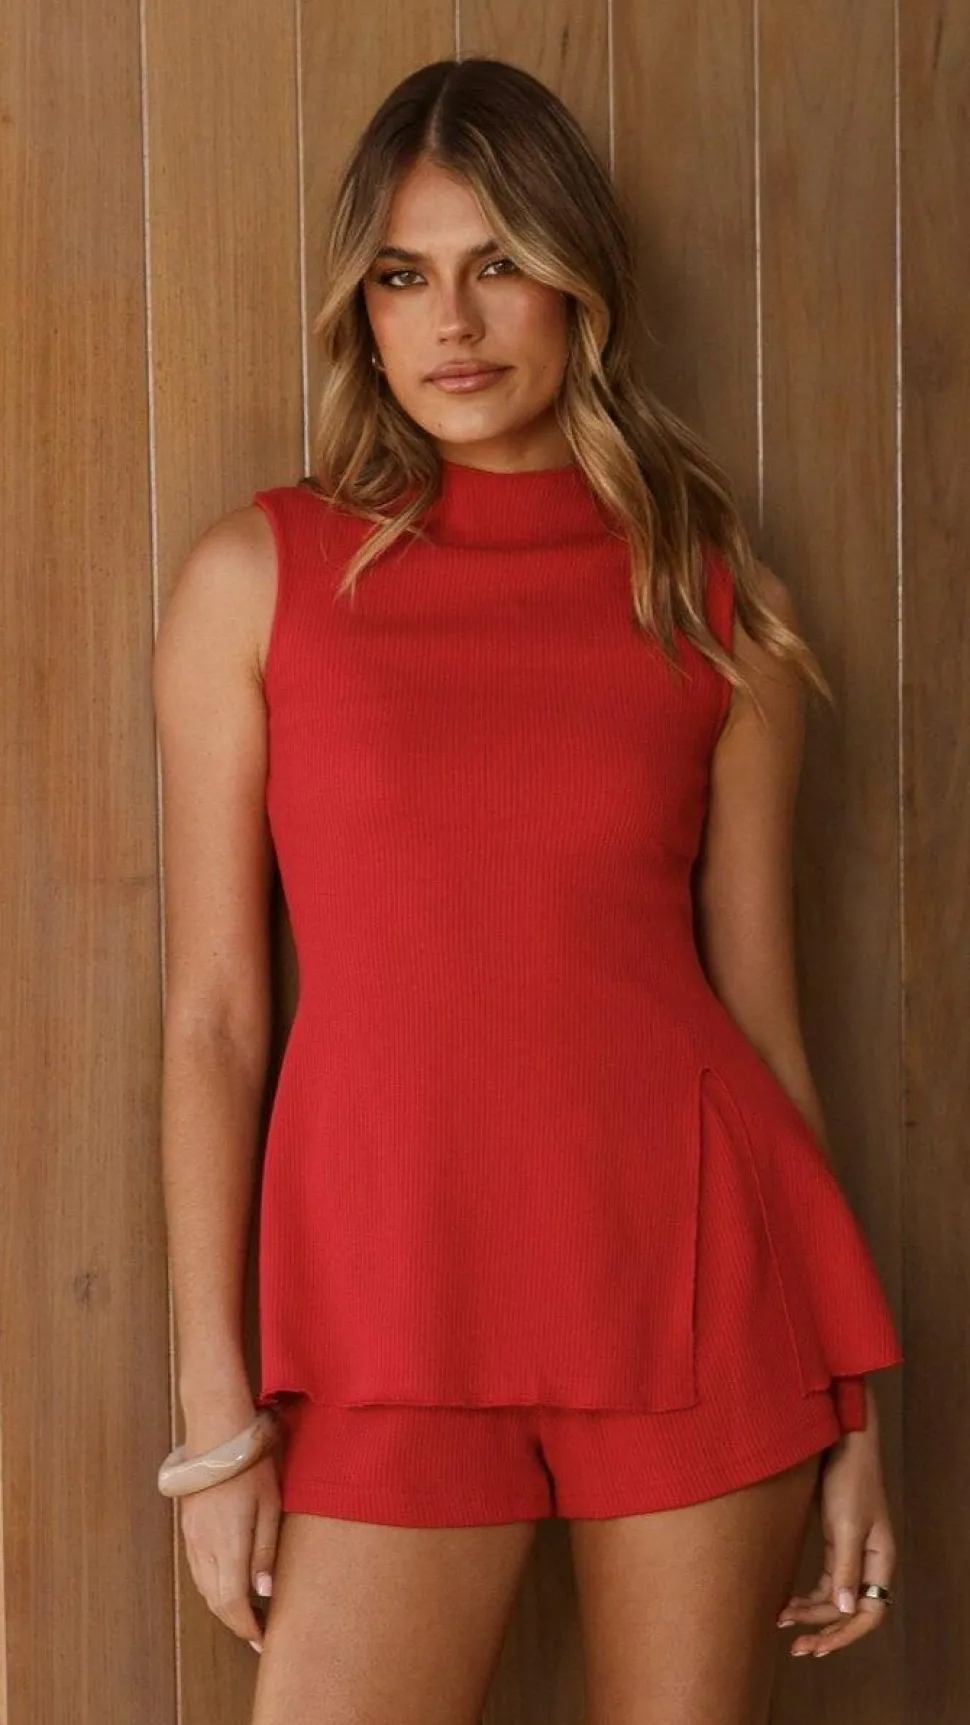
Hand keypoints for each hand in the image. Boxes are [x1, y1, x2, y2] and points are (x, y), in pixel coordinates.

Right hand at [177, 1408, 281, 1653]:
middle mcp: (204, 1548)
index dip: (246, 1627)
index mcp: (227, 1545)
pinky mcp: (188, 1527)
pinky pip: (199, 1568)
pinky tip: (230, 1579)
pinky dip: (214, 1584)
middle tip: (259, 1629)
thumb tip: (264, 1592)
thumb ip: (265, 1551)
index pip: (232, 1604)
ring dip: (224, 1604)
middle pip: (216, 1601)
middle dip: (236, 1621)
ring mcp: (192, 1538)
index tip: (262, 1639)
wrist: (217, 1433)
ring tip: (249, 1608)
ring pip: (205, 1587)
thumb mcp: (270, 1506)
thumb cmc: (251, 1466)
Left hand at [776, 1414, 895, 1658]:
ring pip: (835, 1598)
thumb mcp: (846, 1524)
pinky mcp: (834, 1540)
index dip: (845, 1635)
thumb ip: (846, 1567)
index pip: (869, 1614)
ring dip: (812, 1614)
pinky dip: (808, 1593)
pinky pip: (825, 1580)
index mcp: (880, 1561)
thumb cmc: (849, 1479)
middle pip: (850, 1611)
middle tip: (795, 1647)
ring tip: (782, 1623)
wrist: (839, 1440)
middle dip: (824, 1630)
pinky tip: (788, 1602)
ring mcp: (851, 1551)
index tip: (818, 1646)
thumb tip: (846, 1610)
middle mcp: (869, 1562)